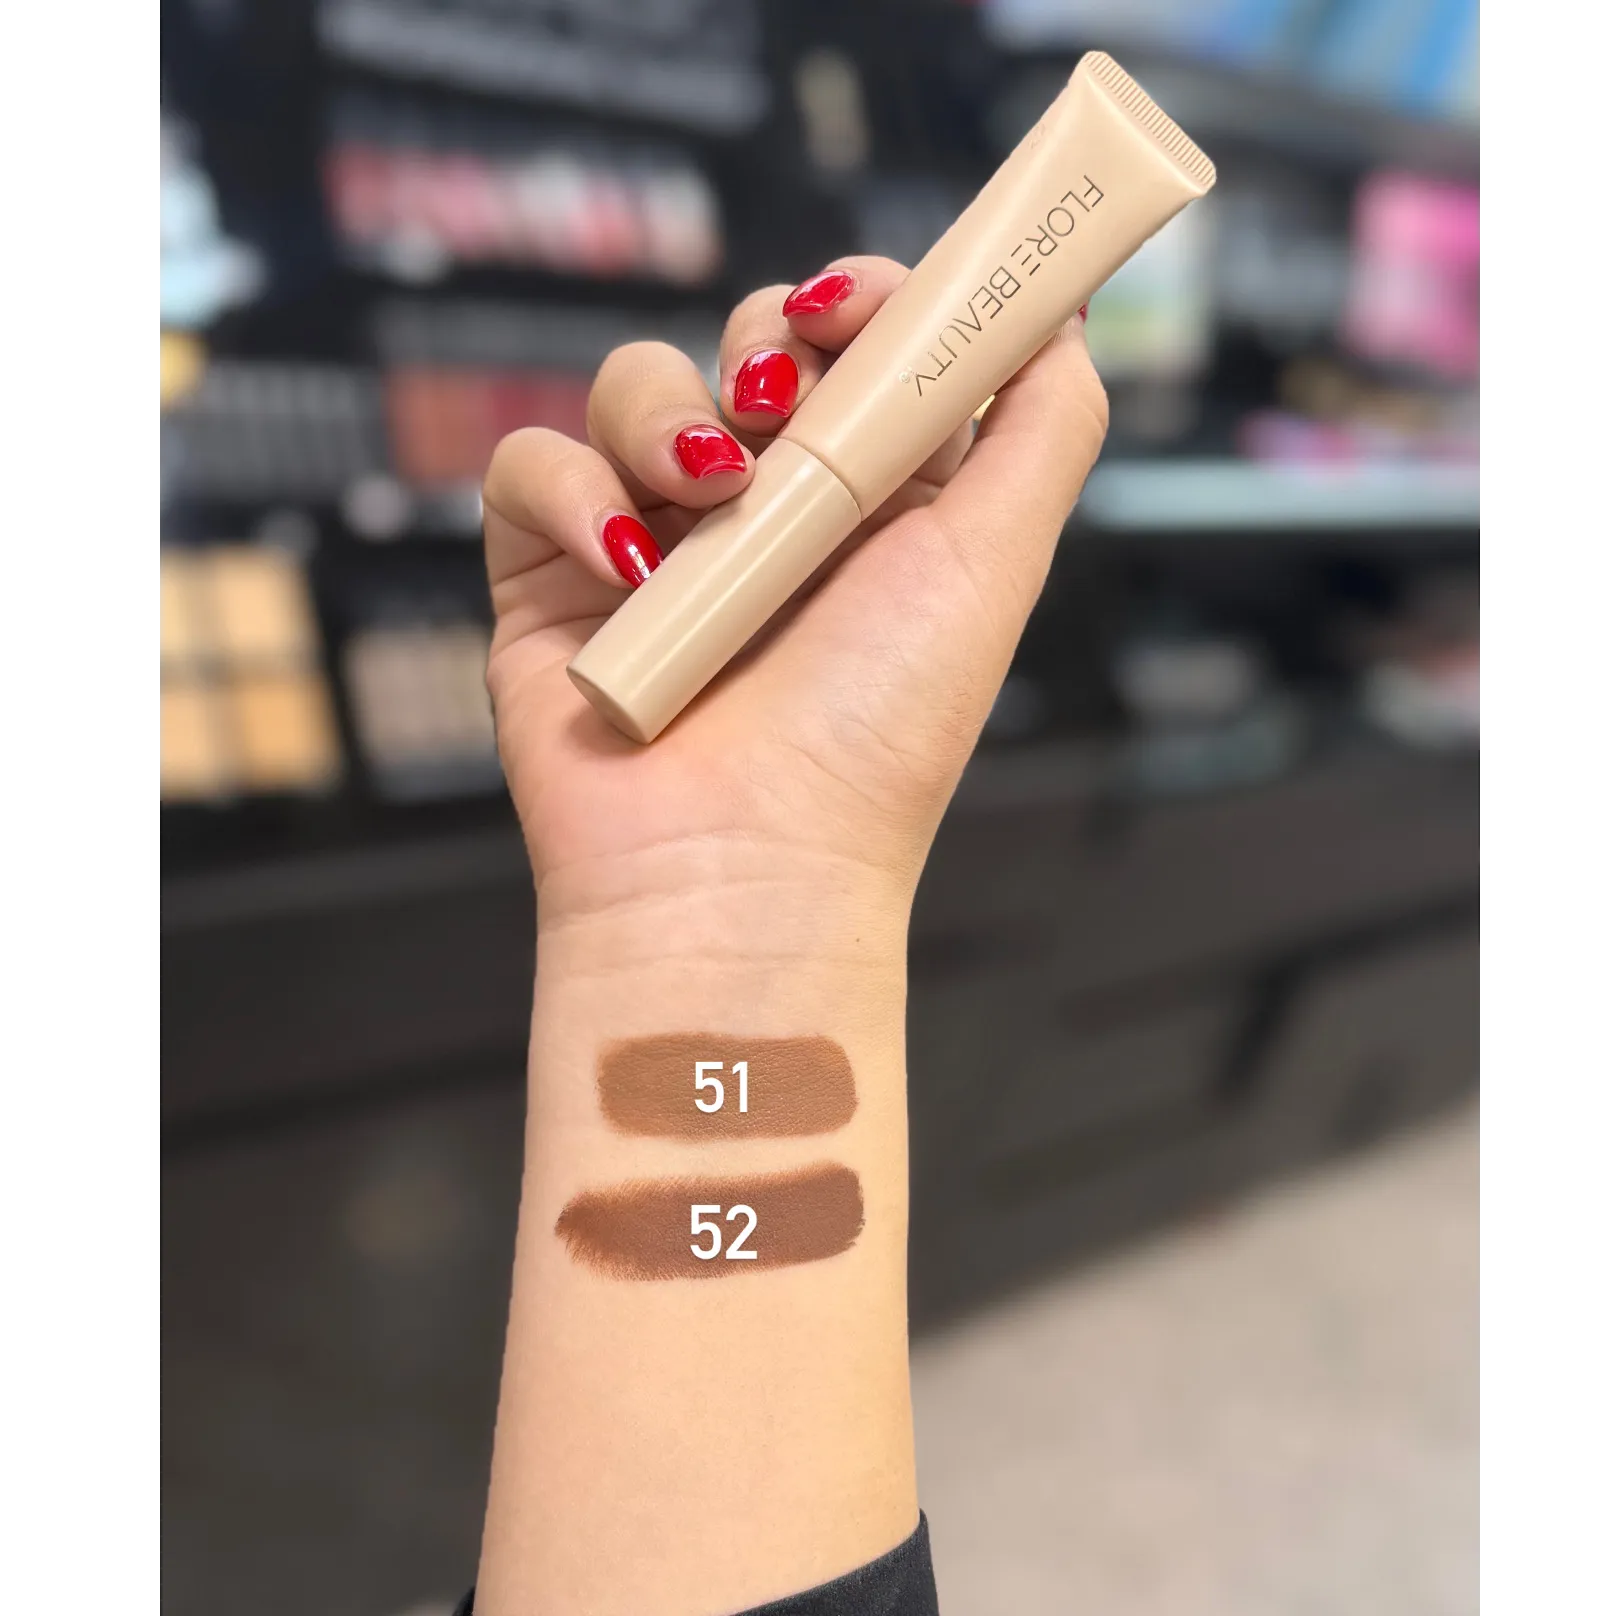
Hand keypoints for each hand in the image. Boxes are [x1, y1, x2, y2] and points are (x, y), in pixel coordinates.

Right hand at [482, 258, 1107, 920]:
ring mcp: (653, 541)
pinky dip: (570, 492)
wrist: (745, 871)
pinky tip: (626, 569)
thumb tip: (1052, 315)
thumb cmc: (878, 734)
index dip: (858, 299)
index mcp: (870, 504)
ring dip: (665, 415)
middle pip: (746, 344)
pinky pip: (529, 468)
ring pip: (633, 386)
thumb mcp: (992, 566)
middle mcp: (763, 513)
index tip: (854, 309)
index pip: (857, 347)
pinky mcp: (553, 579)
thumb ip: (1042, 430)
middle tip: (780, 409)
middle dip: (763, 343)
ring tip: (706, 498)